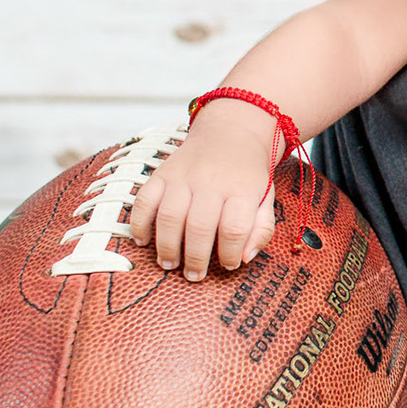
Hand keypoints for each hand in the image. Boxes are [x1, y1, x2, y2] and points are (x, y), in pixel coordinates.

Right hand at [128, 102, 278, 280]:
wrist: (231, 133)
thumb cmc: (248, 175)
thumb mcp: (267, 199)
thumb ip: (261, 229)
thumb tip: (245, 257)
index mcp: (241, 190)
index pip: (234, 228)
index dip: (230, 253)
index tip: (228, 264)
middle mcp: (211, 181)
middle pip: (199, 226)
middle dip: (195, 257)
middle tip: (194, 274)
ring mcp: (183, 176)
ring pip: (169, 216)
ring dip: (166, 246)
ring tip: (169, 264)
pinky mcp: (162, 172)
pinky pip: (144, 199)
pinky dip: (139, 222)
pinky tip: (143, 240)